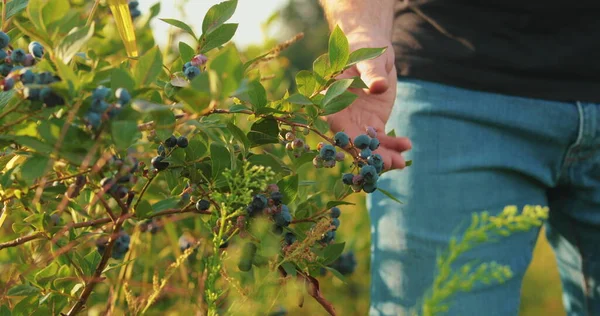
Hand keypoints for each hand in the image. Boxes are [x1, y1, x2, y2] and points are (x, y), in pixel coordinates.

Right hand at [325, 33, 411, 169]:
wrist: (373, 48)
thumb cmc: (365, 48)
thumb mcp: (369, 58)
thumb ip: (372, 72)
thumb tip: (379, 86)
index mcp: (331, 98)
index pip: (337, 123)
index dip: (348, 139)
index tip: (364, 150)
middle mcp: (342, 114)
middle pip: (353, 140)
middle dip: (369, 154)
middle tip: (387, 164)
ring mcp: (358, 121)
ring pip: (368, 145)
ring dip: (382, 156)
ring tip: (400, 163)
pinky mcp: (373, 123)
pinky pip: (381, 139)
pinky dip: (392, 146)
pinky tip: (406, 146)